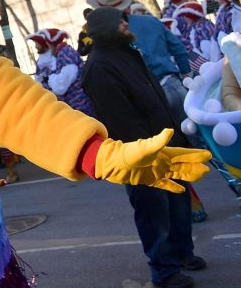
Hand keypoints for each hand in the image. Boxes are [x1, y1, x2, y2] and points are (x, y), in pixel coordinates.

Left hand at [95, 128, 210, 191]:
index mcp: (162, 153)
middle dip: (195, 167)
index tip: (208, 155)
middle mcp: (162, 162)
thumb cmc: (129, 153)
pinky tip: (181, 190)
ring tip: (199, 177)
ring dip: (188, 176)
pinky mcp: (150, 180)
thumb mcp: (145, 147)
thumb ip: (158, 141)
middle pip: (183, 165)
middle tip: (207, 170)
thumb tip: (170, 130)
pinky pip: (165, 184)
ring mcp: (157, 171)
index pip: (183, 154)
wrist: (113, 164)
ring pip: (177, 174)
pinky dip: (173, 187)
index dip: (195, 155)